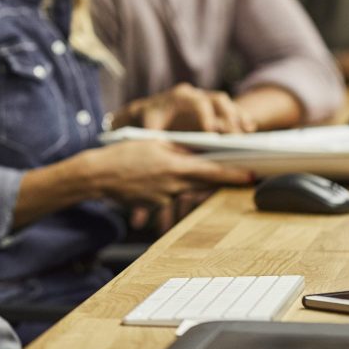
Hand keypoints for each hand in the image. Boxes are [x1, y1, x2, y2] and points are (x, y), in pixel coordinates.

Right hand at [81, 140, 251, 206]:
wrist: (97, 175)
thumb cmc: (123, 154)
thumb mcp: (153, 143)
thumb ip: (178, 148)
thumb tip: (198, 152)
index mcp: (175, 166)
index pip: (213, 171)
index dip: (234, 175)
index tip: (251, 176)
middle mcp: (174, 185)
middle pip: (205, 183)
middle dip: (218, 179)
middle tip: (234, 174)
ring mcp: (165, 198)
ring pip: (185, 189)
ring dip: (185, 181)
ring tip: (165, 170)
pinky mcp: (155, 205)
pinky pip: (169, 196)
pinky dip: (166, 187)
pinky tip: (149, 179)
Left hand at [123, 83, 253, 133]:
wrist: (148, 110)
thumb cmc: (147, 120)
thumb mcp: (147, 126)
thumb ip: (152, 135)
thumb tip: (159, 147)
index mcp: (179, 96)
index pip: (197, 102)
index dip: (206, 116)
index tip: (212, 132)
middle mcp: (195, 94)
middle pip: (217, 99)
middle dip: (229, 116)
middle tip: (236, 136)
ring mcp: (205, 98)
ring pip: (227, 103)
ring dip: (238, 116)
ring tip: (248, 131)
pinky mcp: (212, 107)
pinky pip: (230, 109)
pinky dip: (240, 117)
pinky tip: (249, 129)